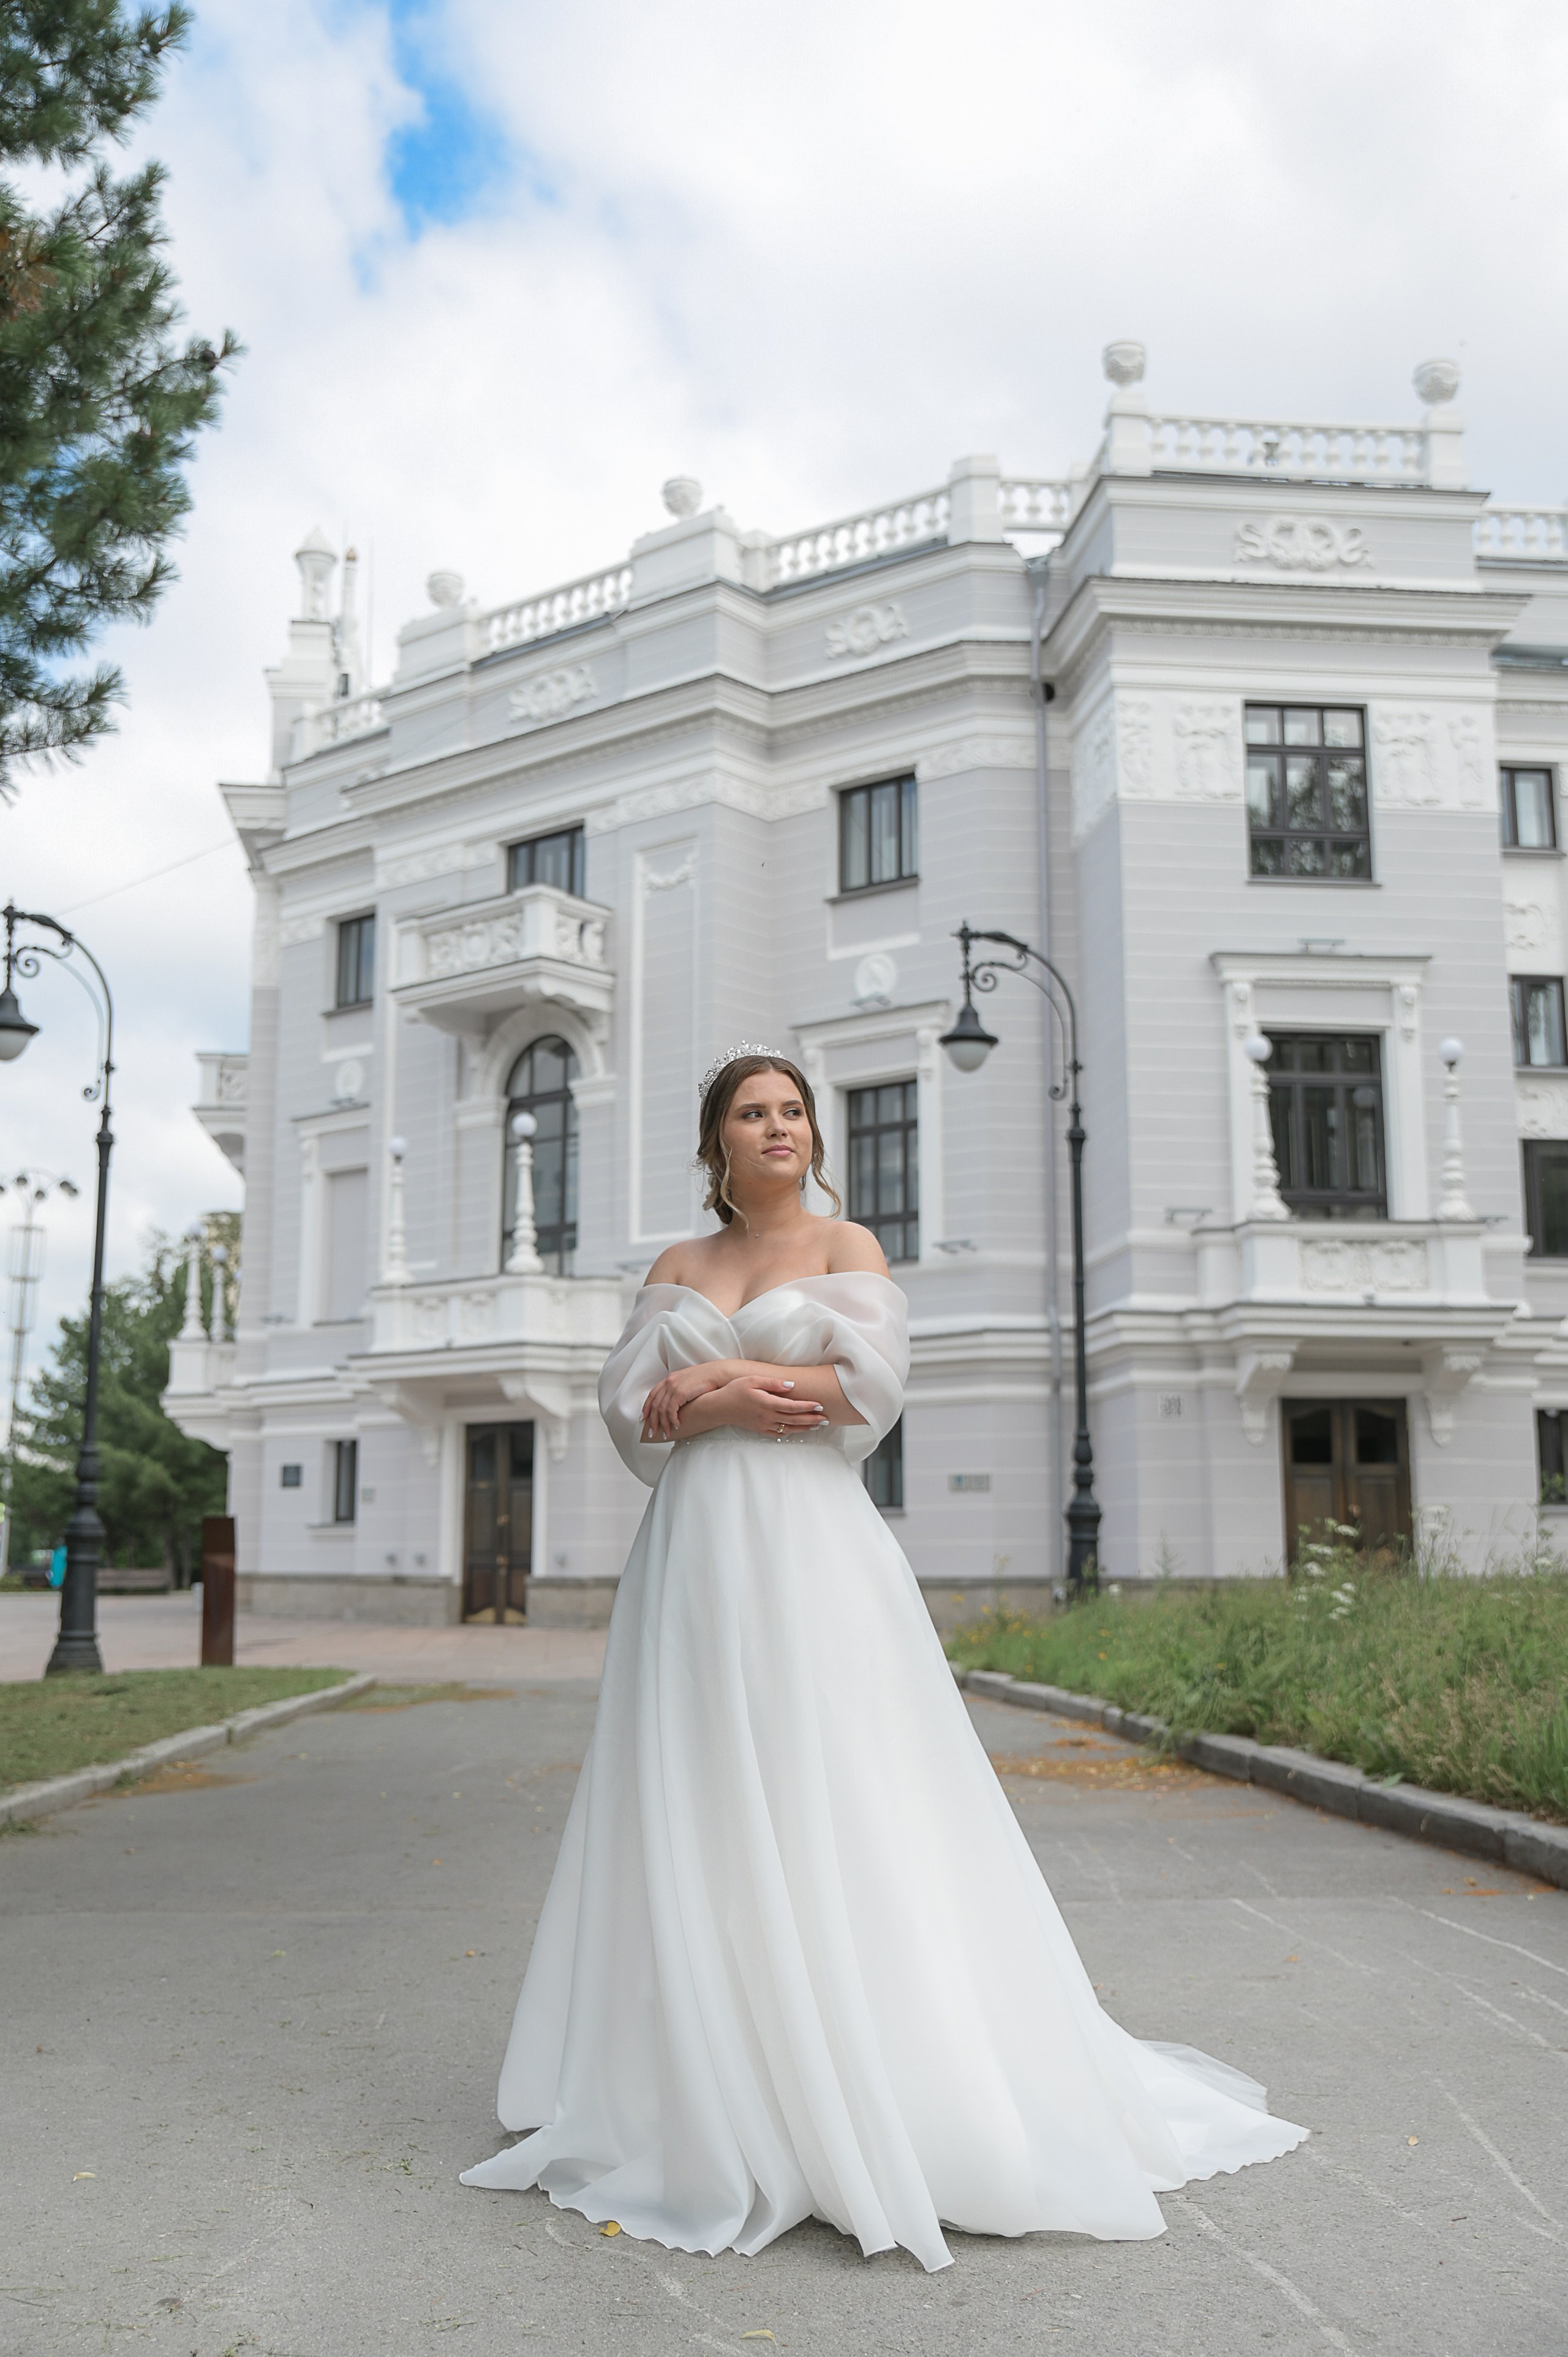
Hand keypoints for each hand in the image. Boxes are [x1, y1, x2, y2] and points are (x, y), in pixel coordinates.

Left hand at [640, 1362, 729, 1441]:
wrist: (717, 1373)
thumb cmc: (707, 1378)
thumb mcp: (688, 1382)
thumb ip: (680, 1389)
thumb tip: (677, 1403)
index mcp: (670, 1379)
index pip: (652, 1394)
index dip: (647, 1407)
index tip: (644, 1418)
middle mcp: (669, 1382)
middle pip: (655, 1404)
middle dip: (653, 1421)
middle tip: (653, 1432)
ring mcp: (674, 1387)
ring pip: (662, 1409)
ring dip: (664, 1424)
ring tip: (667, 1433)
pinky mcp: (680, 1392)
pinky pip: (671, 1410)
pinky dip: (673, 1420)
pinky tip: (677, 1425)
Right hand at [715, 1374, 829, 1438]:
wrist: (719, 1407)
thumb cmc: (735, 1390)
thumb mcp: (752, 1380)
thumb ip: (773, 1383)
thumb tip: (791, 1386)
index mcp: (766, 1403)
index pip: (792, 1407)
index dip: (807, 1407)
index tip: (820, 1405)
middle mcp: (767, 1416)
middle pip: (794, 1420)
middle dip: (812, 1420)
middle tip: (826, 1419)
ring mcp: (763, 1425)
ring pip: (788, 1429)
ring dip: (804, 1428)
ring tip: (817, 1426)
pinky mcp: (759, 1430)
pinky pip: (778, 1434)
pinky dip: (790, 1432)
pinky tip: (797, 1430)